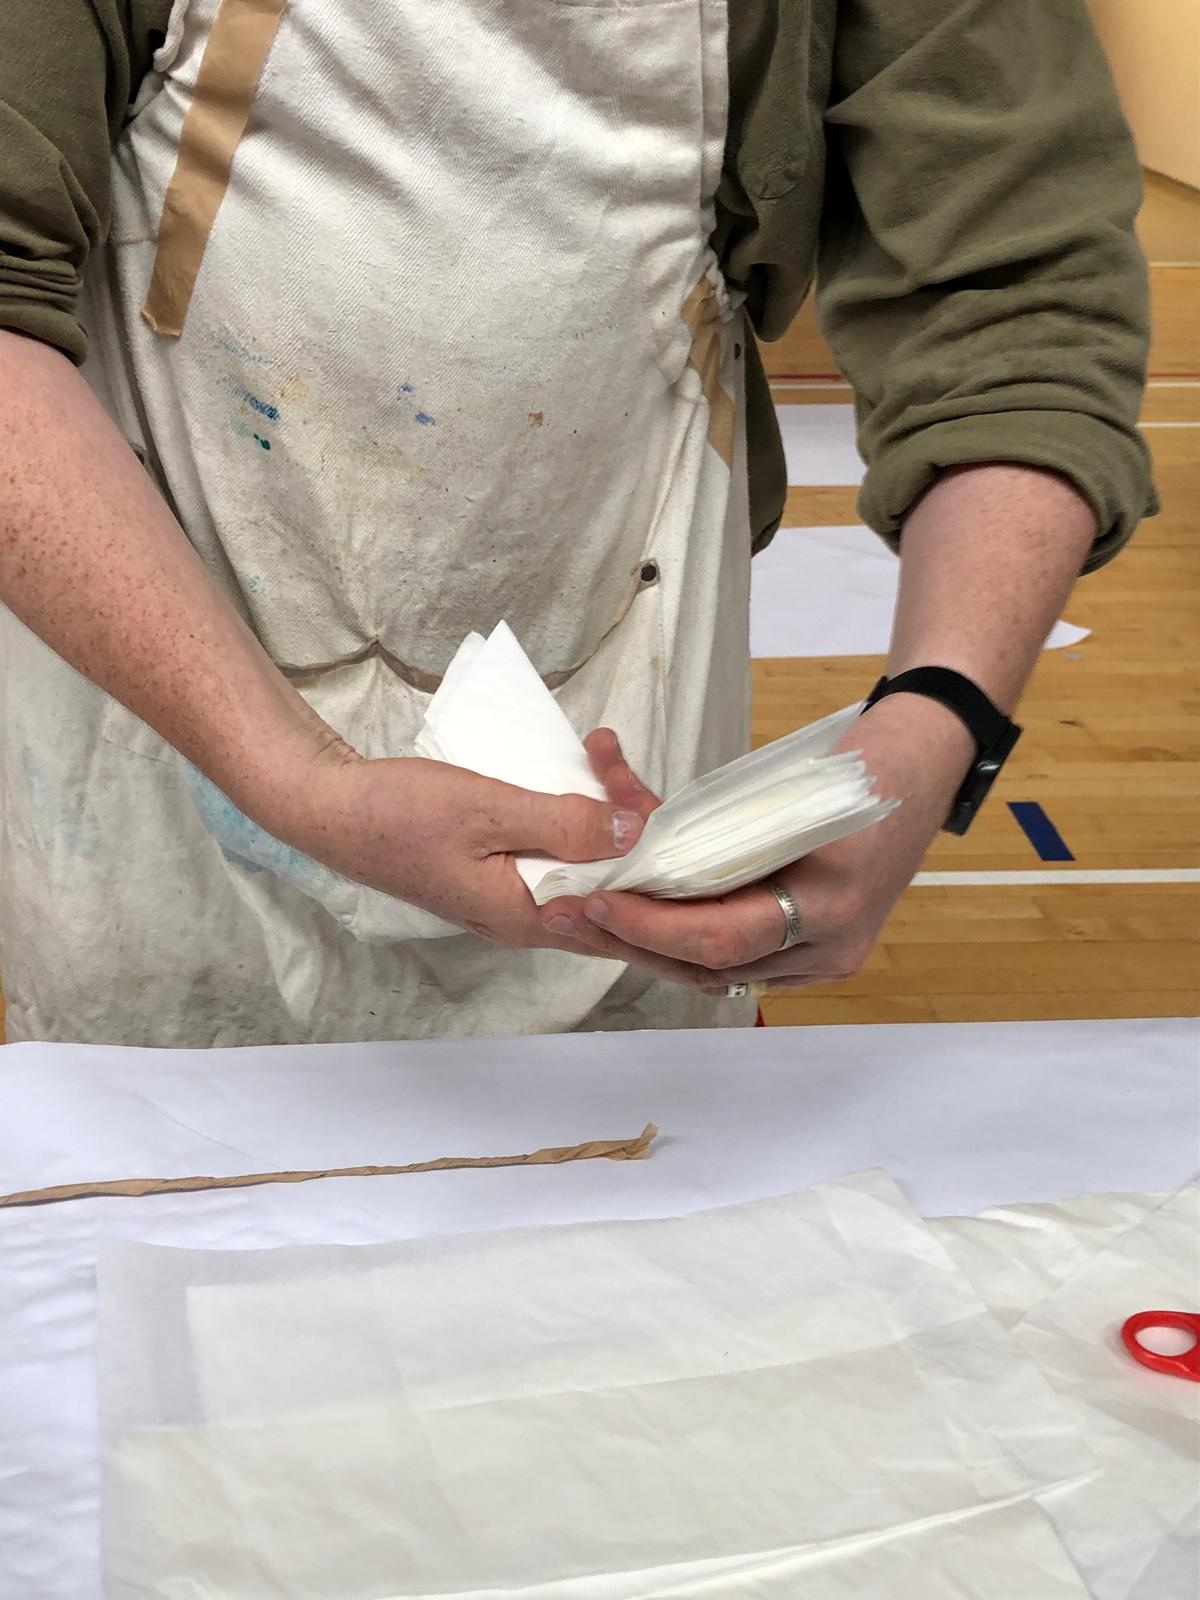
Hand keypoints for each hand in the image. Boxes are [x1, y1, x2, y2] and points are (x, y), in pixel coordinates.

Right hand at [268, 728, 659, 950]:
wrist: (331, 810)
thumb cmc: (400, 814)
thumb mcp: (490, 809)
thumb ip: (565, 824)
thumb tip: (636, 834)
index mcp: (532, 918)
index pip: (627, 917)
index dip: (660, 870)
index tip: (664, 807)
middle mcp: (532, 920)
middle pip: (617, 890)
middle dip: (637, 827)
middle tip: (615, 761)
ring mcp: (519, 898)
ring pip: (592, 865)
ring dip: (609, 812)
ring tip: (602, 751)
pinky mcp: (506, 873)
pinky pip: (564, 852)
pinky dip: (580, 813)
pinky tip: (583, 770)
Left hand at [538, 696, 974, 990]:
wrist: (925, 764)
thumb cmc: (859, 765)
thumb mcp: (787, 789)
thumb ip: (717, 826)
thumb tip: (629, 838)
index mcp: (830, 905)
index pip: (719, 937)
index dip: (651, 925)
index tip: (598, 898)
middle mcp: (831, 946)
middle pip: (712, 966)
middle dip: (636, 942)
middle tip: (574, 913)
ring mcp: (830, 957)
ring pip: (721, 971)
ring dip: (654, 947)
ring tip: (595, 919)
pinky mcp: (820, 952)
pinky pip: (742, 961)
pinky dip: (690, 944)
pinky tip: (644, 923)